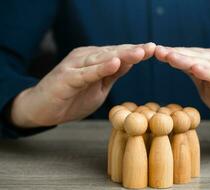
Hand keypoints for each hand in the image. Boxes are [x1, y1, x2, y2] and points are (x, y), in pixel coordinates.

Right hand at [11, 43, 155, 127]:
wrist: (41, 109)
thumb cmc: (71, 98)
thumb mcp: (99, 87)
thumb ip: (112, 74)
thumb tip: (130, 62)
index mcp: (95, 61)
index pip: (120, 55)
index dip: (137, 53)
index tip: (155, 50)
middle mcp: (85, 58)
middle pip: (114, 53)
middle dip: (134, 51)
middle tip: (153, 48)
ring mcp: (75, 66)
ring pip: (102, 59)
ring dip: (122, 55)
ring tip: (140, 52)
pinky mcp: (66, 77)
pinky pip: (86, 73)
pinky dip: (100, 68)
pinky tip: (115, 63)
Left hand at [155, 46, 209, 129]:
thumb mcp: (208, 86)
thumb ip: (195, 74)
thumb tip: (176, 64)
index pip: (188, 56)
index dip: (171, 54)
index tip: (152, 52)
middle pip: (194, 56)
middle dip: (175, 54)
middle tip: (156, 50)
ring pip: (206, 63)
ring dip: (187, 59)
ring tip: (170, 56)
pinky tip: (197, 69)